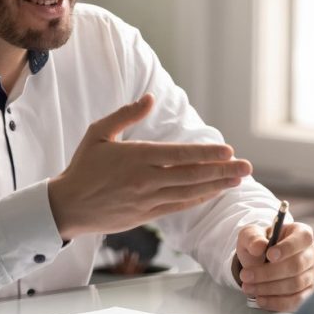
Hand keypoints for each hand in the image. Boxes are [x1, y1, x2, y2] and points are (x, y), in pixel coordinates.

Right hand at [48, 94, 252, 240]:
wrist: (67, 207)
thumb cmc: (83, 167)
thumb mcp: (99, 133)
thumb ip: (126, 115)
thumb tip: (150, 98)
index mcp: (136, 157)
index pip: (179, 155)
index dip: (206, 154)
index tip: (228, 151)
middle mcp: (145, 180)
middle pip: (191, 175)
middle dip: (222, 171)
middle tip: (246, 167)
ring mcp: (147, 200)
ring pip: (189, 193)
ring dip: (216, 186)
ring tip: (237, 180)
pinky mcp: (146, 215)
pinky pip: (178, 206)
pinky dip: (198, 199)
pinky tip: (214, 192)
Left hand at [234, 221, 313, 311]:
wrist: (259, 262)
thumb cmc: (259, 245)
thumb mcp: (250, 236)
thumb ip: (252, 238)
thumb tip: (259, 246)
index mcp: (301, 233)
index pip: (303, 238)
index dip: (288, 248)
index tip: (269, 255)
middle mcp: (312, 253)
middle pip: (297, 265)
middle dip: (269, 273)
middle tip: (246, 276)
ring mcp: (312, 274)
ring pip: (296, 284)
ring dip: (269, 288)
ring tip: (248, 287)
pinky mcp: (308, 292)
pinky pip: (297, 301)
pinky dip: (277, 302)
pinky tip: (261, 299)